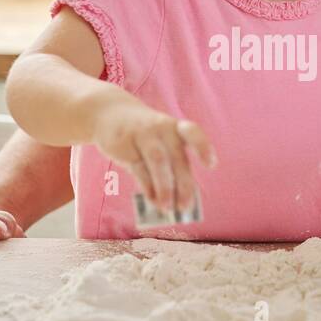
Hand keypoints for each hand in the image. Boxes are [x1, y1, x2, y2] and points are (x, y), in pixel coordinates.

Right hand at [93, 100, 215, 211]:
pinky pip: (138, 168)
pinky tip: (152, 199)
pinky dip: (146, 186)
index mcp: (176, 128)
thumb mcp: (161, 141)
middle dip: (183, 184)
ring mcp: (142, 135)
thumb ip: (172, 165)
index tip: (211, 166)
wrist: (109, 113)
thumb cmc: (146, 135)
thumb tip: (179, 199)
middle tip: (185, 207)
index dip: (203, 147)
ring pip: (158, 161)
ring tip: (167, 208)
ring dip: (164, 187)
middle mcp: (161, 129)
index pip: (192, 132)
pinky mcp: (124, 145)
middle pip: (177, 157)